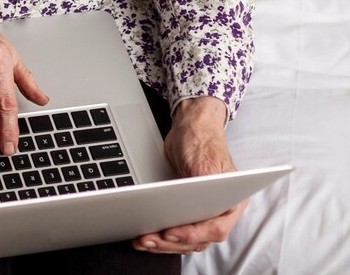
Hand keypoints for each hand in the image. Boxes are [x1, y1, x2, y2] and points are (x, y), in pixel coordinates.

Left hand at [133, 96, 244, 254]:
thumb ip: (203, 186)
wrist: (191, 129)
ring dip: (162, 244)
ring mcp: (202, 213)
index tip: (170, 232)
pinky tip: (144, 237)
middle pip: (198, 240)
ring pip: (185, 241)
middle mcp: (219, 212)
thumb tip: (194, 207)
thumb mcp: (203, 163)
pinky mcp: (185, 212)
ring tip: (142, 241)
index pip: (215, 228)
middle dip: (171, 242)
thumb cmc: (202, 142)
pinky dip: (160, 237)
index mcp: (232, 203)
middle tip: (148, 239)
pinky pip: (176, 232)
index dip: (192, 235)